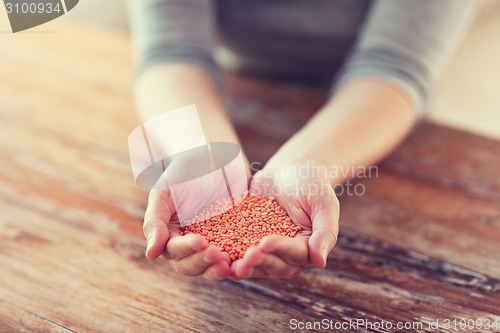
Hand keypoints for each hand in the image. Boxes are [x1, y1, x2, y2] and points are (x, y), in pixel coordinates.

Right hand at [142, 148, 237, 280]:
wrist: (212, 156)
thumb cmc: (183, 171)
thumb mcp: (164, 191)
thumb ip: (155, 221)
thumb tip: (151, 254)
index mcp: (171, 236)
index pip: (174, 251)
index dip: (187, 250)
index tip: (201, 242)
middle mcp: (191, 246)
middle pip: (193, 266)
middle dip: (204, 263)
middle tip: (218, 255)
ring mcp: (214, 245)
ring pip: (213, 267)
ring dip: (220, 270)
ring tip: (231, 265)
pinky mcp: (236, 240)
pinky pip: (237, 257)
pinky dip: (241, 263)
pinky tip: (248, 261)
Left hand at [231, 164, 338, 278]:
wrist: (287, 171)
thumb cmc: (310, 184)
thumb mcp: (323, 201)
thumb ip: (325, 230)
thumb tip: (320, 261)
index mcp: (309, 249)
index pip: (295, 254)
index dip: (280, 249)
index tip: (265, 242)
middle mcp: (288, 256)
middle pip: (274, 265)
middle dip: (260, 261)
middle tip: (246, 256)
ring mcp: (267, 252)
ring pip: (256, 264)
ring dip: (244, 265)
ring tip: (230, 264)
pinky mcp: (248, 243)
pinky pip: (239, 252)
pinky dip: (229, 255)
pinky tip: (216, 254)